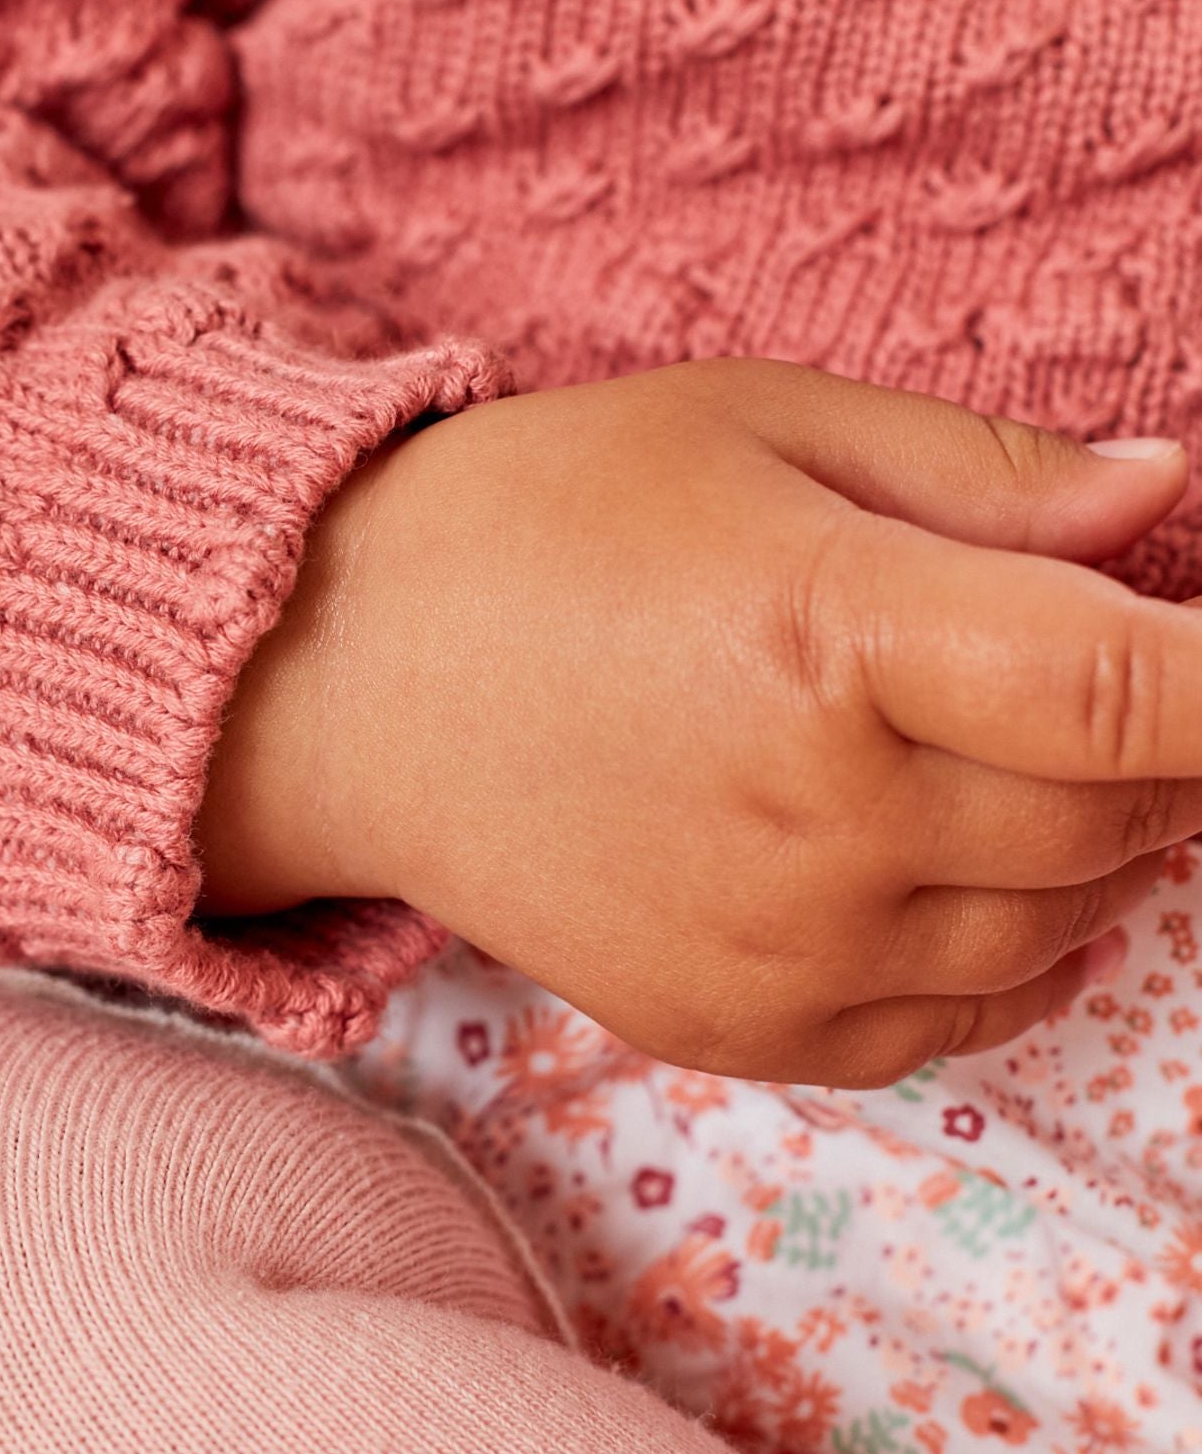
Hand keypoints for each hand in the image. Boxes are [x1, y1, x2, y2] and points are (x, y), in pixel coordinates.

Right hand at [197, 361, 1201, 1086]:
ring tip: (1002, 746)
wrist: (335, 682)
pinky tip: (955, 861)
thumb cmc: (540, 520)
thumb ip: (977, 475)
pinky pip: (964, 1022)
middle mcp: (826, 817)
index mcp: (837, 635)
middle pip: (1127, 813)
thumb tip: (1162, 495)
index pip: (1140, 693)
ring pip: (1062, 923)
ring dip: (1090, 840)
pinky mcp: (743, 1029)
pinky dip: (1012, 949)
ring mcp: (785, 946)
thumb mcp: (753, 424)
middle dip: (1163, 741)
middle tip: (1104, 662)